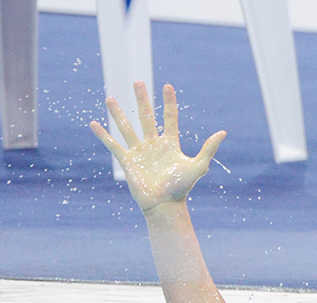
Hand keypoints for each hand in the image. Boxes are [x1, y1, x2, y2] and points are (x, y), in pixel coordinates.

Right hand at [90, 82, 225, 212]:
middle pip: (146, 117)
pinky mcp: (128, 161)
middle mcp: (154, 145)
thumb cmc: (182, 187)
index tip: (167, 86)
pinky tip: (94, 124)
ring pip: (127, 128)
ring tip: (111, 98)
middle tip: (137, 82)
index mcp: (170, 144)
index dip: (169, 102)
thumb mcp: (198, 166)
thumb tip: (222, 132)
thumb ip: (208, 149)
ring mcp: (140, 152)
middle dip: (142, 100)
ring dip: (118, 113)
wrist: (165, 204)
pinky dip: (103, 135)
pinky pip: (113, 145)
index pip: (169, 117)